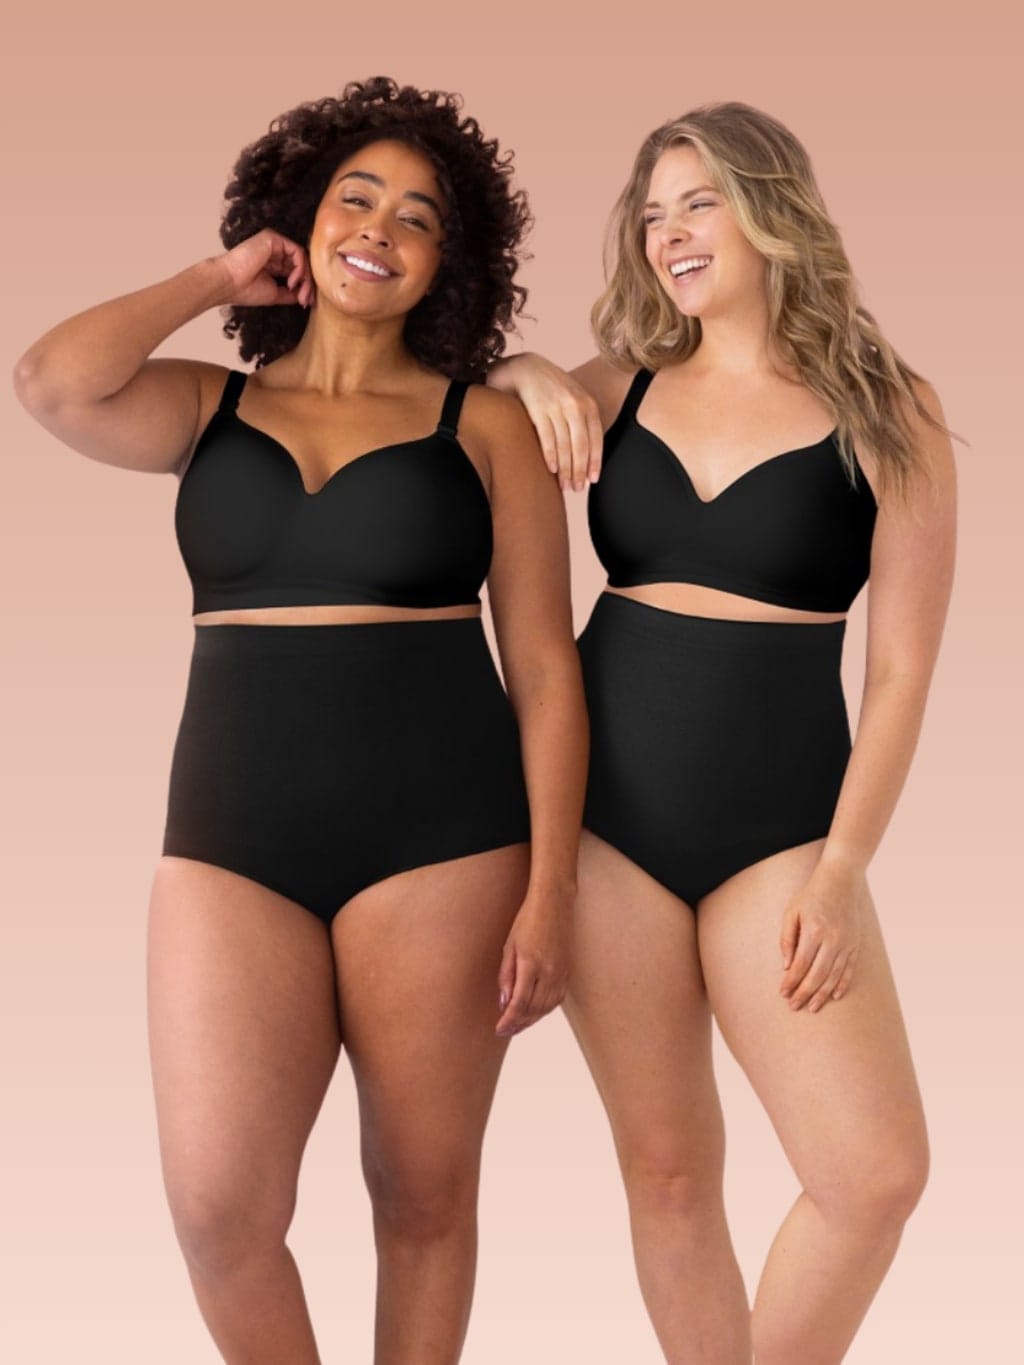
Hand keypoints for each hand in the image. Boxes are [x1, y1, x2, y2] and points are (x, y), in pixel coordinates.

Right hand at [215, 228, 315, 308]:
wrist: (228, 283)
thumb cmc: (245, 290)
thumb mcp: (275, 294)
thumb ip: (290, 293)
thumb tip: (305, 296)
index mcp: (273, 265)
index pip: (295, 272)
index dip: (304, 287)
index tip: (306, 303)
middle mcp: (274, 253)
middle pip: (300, 265)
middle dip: (307, 284)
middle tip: (306, 300)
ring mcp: (274, 244)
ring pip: (301, 258)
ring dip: (305, 278)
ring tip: (300, 293)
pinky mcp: (273, 238)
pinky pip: (296, 251)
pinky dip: (300, 267)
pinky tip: (293, 281)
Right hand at [488, 353, 602, 491]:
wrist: (525, 367)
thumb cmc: (551, 389)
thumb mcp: (574, 399)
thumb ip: (582, 421)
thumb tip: (588, 456)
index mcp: (588, 404)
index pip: (596, 439)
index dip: (594, 463)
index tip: (592, 481)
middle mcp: (575, 405)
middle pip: (581, 446)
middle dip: (579, 471)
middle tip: (576, 488)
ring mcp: (557, 407)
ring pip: (565, 446)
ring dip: (565, 469)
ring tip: (564, 485)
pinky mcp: (538, 409)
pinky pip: (547, 439)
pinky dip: (551, 457)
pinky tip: (551, 470)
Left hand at [495, 887, 572, 1036]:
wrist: (554, 904)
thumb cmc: (528, 920)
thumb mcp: (509, 946)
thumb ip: (506, 976)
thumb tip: (503, 1003)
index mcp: (531, 965)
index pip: (519, 1003)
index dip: (509, 1020)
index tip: (499, 1028)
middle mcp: (549, 972)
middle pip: (534, 1009)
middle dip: (518, 1024)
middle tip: (505, 1030)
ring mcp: (560, 973)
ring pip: (546, 1008)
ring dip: (531, 1020)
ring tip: (517, 1026)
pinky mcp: (566, 972)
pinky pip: (556, 1000)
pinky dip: (544, 1010)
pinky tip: (534, 1012)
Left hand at [778, 856, 867, 1011]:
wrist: (841, 881)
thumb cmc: (810, 896)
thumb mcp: (791, 912)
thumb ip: (787, 939)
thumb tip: (787, 967)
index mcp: (813, 930)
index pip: (800, 965)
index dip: (791, 982)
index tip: (783, 993)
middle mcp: (832, 939)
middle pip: (817, 975)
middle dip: (804, 993)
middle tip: (794, 1006)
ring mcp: (846, 943)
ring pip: (834, 977)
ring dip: (822, 995)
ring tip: (812, 1007)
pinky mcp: (855, 944)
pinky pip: (849, 970)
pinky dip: (842, 984)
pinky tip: (834, 996)